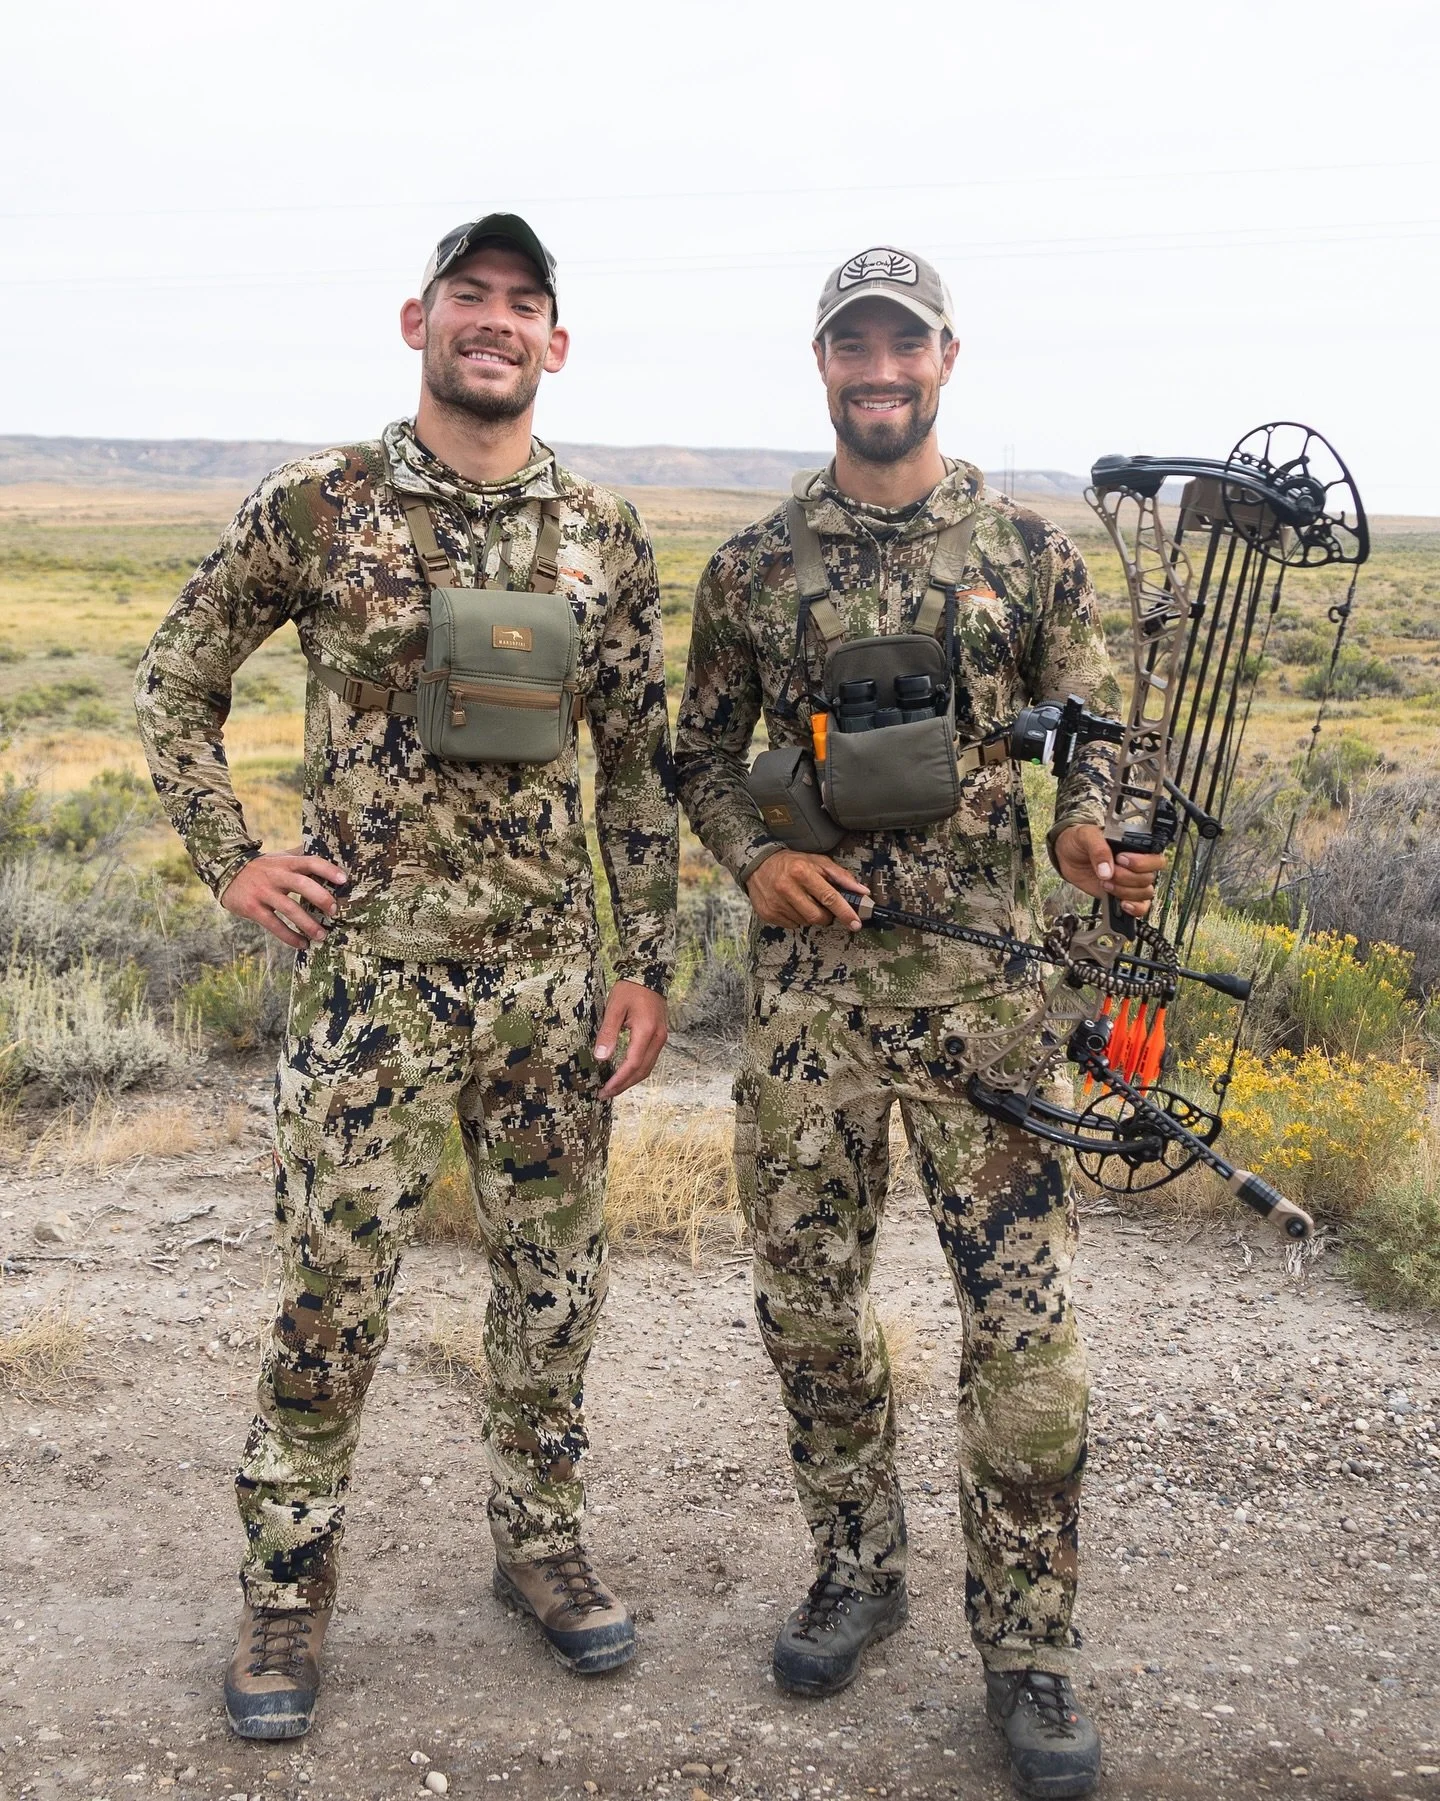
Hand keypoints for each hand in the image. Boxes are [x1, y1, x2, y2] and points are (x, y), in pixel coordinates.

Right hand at [220, 851, 347, 949]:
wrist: (225, 872)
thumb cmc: (262, 867)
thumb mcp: (279, 858)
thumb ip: (300, 857)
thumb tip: (330, 854)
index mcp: (286, 863)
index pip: (310, 862)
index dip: (328, 870)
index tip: (344, 880)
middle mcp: (276, 876)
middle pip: (303, 884)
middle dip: (321, 898)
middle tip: (335, 911)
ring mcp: (263, 892)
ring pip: (289, 909)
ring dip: (308, 924)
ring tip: (322, 936)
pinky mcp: (253, 908)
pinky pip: (274, 925)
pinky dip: (290, 937)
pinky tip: (302, 944)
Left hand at [594, 980, 668, 1098]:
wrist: (650, 975)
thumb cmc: (630, 989)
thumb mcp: (614, 1008)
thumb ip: (608, 1033)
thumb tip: (601, 1057)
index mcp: (646, 1031)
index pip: (633, 1064)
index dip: (618, 1080)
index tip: (604, 1090)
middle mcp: (658, 1038)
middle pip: (642, 1071)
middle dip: (624, 1085)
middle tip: (605, 1094)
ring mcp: (661, 1038)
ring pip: (647, 1067)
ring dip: (630, 1080)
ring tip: (613, 1088)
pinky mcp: (659, 1037)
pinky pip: (649, 1059)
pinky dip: (636, 1070)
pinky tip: (624, 1073)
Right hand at [746, 850, 867, 930]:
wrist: (758, 864)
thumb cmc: (792, 863)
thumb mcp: (817, 862)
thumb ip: (841, 876)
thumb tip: (862, 891)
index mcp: (801, 872)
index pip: (829, 897)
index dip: (845, 912)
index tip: (855, 923)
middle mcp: (786, 887)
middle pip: (817, 916)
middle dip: (826, 916)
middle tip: (823, 907)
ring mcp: (775, 903)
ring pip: (805, 922)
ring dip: (810, 916)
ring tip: (803, 901)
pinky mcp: (768, 913)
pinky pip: (792, 925)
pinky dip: (797, 918)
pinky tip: (791, 905)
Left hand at [1053, 824, 1164, 918]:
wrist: (1066, 855)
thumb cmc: (1079, 840)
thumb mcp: (1086, 835)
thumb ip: (1098, 849)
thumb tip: (1107, 870)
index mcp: (1135, 847)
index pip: (1155, 858)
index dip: (1141, 862)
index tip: (1121, 860)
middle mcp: (1136, 865)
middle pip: (1149, 878)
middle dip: (1127, 878)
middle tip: (1109, 873)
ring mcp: (1130, 881)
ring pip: (1144, 893)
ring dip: (1124, 891)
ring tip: (1105, 884)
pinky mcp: (1122, 894)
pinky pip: (1140, 907)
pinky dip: (1134, 908)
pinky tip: (1122, 903)